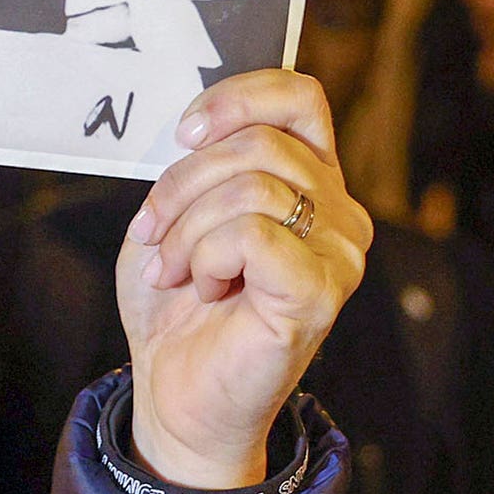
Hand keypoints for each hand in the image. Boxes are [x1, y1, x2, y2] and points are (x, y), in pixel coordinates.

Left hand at [120, 71, 370, 487]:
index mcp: (312, 182)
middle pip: (262, 142)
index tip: (181, 133)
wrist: (176, 396)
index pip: (299, 97)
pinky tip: (203, 288)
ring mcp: (340, 254)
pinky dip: (206, 256)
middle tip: (152, 233)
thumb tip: (193, 125)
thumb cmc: (178, 307)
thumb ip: (196, 163)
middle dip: (184, 182)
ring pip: (254, 186)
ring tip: (171, 271)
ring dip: (187, 228)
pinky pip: (253, 234)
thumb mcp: (176, 214)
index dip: (237, 97)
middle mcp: (340, 213)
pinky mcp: (321, 292)